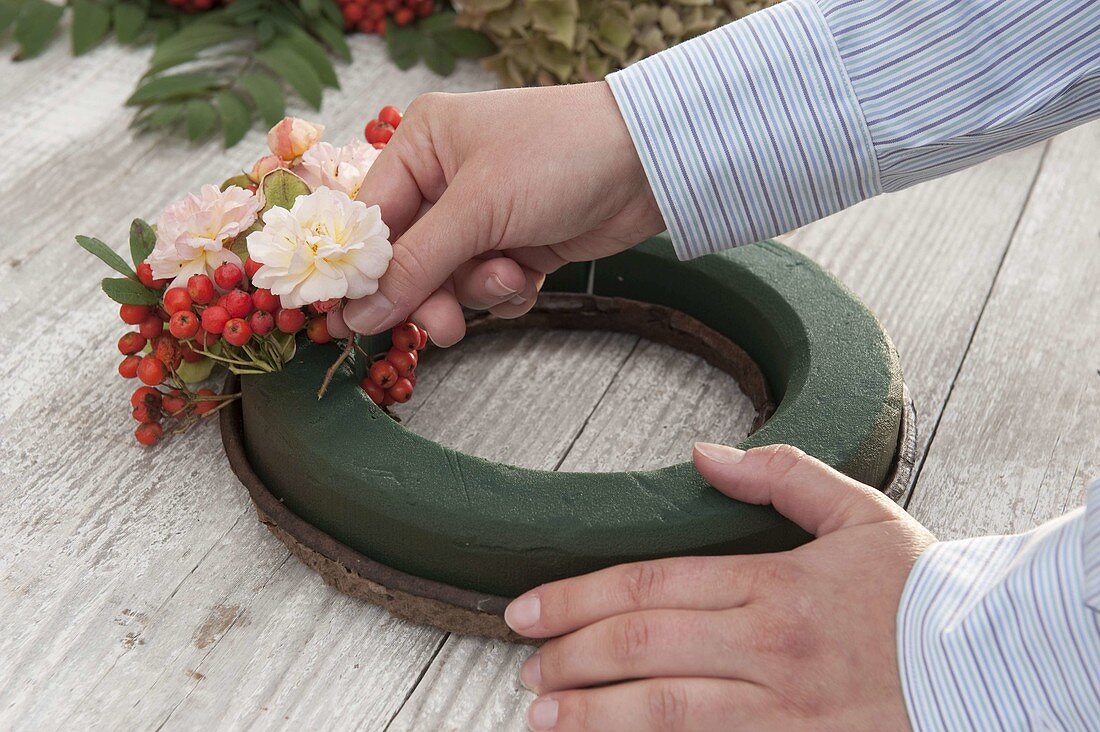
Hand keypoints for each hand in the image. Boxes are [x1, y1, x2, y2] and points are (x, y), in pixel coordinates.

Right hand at [333, 82, 663, 345]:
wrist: (651, 165)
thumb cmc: (561, 156)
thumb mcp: (478, 208)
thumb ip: (415, 265)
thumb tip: (358, 313)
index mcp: (423, 145)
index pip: (370, 218)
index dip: (361, 272)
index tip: (348, 321)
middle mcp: (446, 177)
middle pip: (408, 259)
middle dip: (430, 294)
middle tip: (443, 328)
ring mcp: (483, 214)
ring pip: (449, 280)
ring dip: (478, 290)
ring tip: (511, 276)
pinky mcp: (516, 243)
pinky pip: (487, 286)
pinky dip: (507, 290)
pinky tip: (530, 275)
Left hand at [504, 442, 935, 731]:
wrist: (999, 665)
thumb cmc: (924, 592)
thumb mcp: (859, 512)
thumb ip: (779, 475)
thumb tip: (704, 455)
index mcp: (778, 584)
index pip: (652, 585)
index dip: (579, 597)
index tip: (528, 608)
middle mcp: (772, 647)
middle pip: (644, 647)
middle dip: (571, 655)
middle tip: (524, 664)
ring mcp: (785, 709)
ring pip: (666, 712)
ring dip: (593, 714)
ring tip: (541, 714)